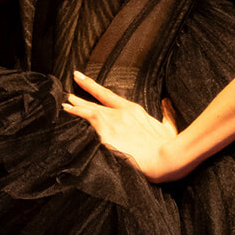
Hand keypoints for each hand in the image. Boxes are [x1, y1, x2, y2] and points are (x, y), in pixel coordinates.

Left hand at [61, 71, 185, 181]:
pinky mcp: (106, 136)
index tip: (80, 78)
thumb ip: (167, 114)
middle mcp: (120, 113)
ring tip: (65, 106)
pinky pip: (86, 126)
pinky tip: (67, 118)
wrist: (167, 155)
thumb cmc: (169, 144)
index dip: (92, 86)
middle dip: (80, 99)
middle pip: (95, 104)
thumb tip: (167, 104)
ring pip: (88, 112)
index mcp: (133, 110)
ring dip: (76, 109)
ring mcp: (112, 123)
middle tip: (68, 96)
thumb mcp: (169, 127)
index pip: (108, 95)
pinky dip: (76, 120)